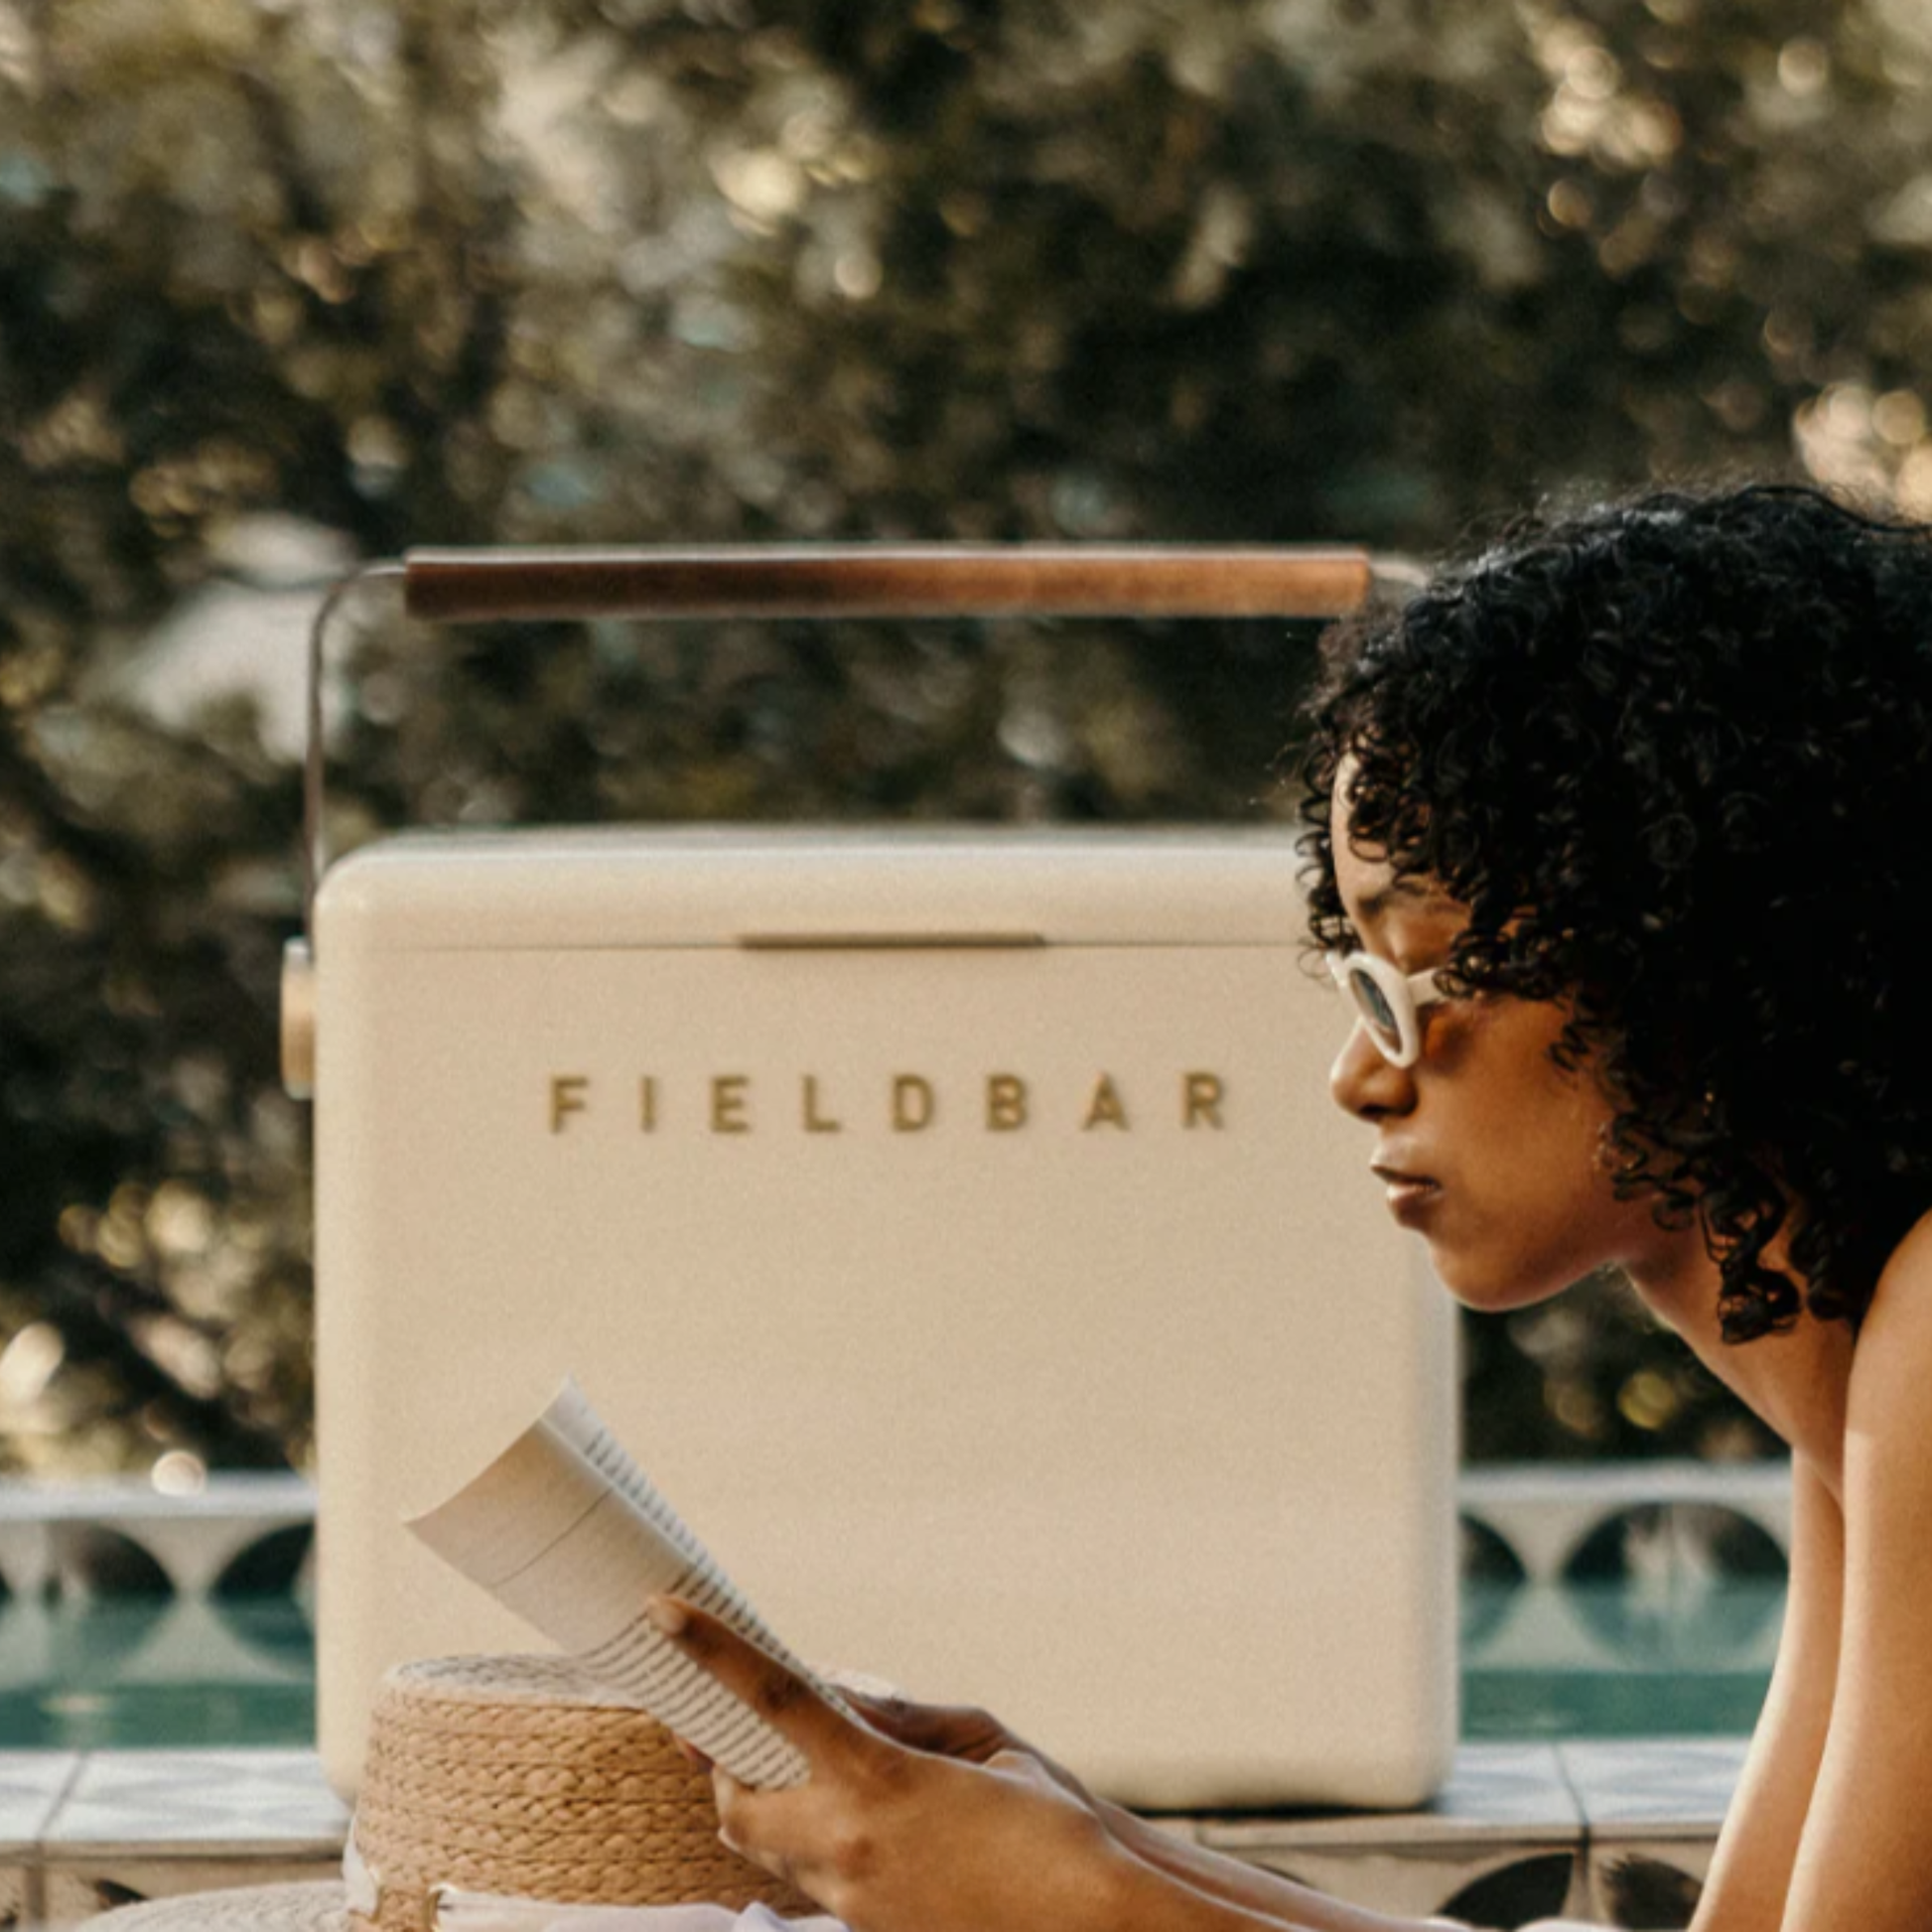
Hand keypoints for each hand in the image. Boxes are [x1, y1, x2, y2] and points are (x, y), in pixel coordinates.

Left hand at [646, 1595, 1139, 1931]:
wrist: (1092, 1928)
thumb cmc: (1052, 1824)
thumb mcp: (982, 1741)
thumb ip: (901, 1719)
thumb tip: (842, 1700)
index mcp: (878, 1780)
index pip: (773, 1699)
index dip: (711, 1651)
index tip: (664, 1611)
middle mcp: (847, 1845)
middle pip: (736, 1800)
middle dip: (724, 1764)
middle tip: (735, 1727)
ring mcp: (853, 1900)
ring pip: (765, 1852)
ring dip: (766, 1808)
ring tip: (802, 1772)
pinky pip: (812, 1883)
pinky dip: (813, 1845)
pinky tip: (860, 1826)